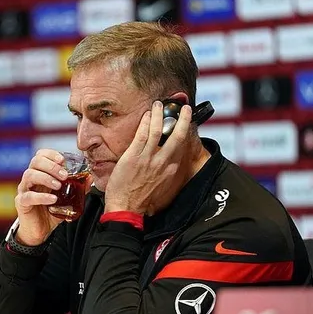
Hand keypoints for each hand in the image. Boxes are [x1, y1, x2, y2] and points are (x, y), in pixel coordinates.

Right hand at [14, 149, 92, 245]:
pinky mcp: (21, 203)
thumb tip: (90, 178)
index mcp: (40, 173)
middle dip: (51, 166)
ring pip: (30, 175)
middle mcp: (30, 179)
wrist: (39, 231)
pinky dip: (41, 196)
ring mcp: (24, 190)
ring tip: (58, 185)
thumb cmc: (50, 211)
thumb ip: (78, 188)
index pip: (41, 155)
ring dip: (46, 178)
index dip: (51, 154)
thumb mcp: (66, 198)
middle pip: (35, 162)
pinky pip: (28, 196)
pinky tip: (53, 199)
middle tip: (64, 175)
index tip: (62, 160)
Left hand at [104, 100, 191, 215]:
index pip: (181, 146)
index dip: (184, 133)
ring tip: (159, 104)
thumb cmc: (143, 203)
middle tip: (184, 109)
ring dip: (160, 114)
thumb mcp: (164, 191)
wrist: (128, 209)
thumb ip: (168, 177)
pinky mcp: (134, 156)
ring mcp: (148, 157)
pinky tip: (147, 114)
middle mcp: (163, 161)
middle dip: (182, 119)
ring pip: (157, 130)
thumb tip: (171, 170)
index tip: (184, 124)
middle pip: (177, 135)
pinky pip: (142, 134)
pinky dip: (145, 122)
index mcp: (172, 170)